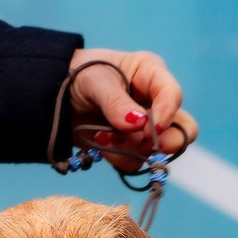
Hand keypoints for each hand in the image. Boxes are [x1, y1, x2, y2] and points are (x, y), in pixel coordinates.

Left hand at [67, 48, 198, 169]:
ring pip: (161, 151)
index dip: (168, 113)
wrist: (52, 96)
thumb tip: (138, 124)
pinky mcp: (133, 147)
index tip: (153, 128)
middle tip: (145, 145)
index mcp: (151, 74)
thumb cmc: (77, 75)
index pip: (173, 95)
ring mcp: (147, 128)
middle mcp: (156, 102)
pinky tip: (101, 143)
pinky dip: (119, 158)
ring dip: (133, 150)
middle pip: (184, 129)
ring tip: (105, 137)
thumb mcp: (94, 81)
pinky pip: (138, 163)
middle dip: (166, 141)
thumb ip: (116, 102)